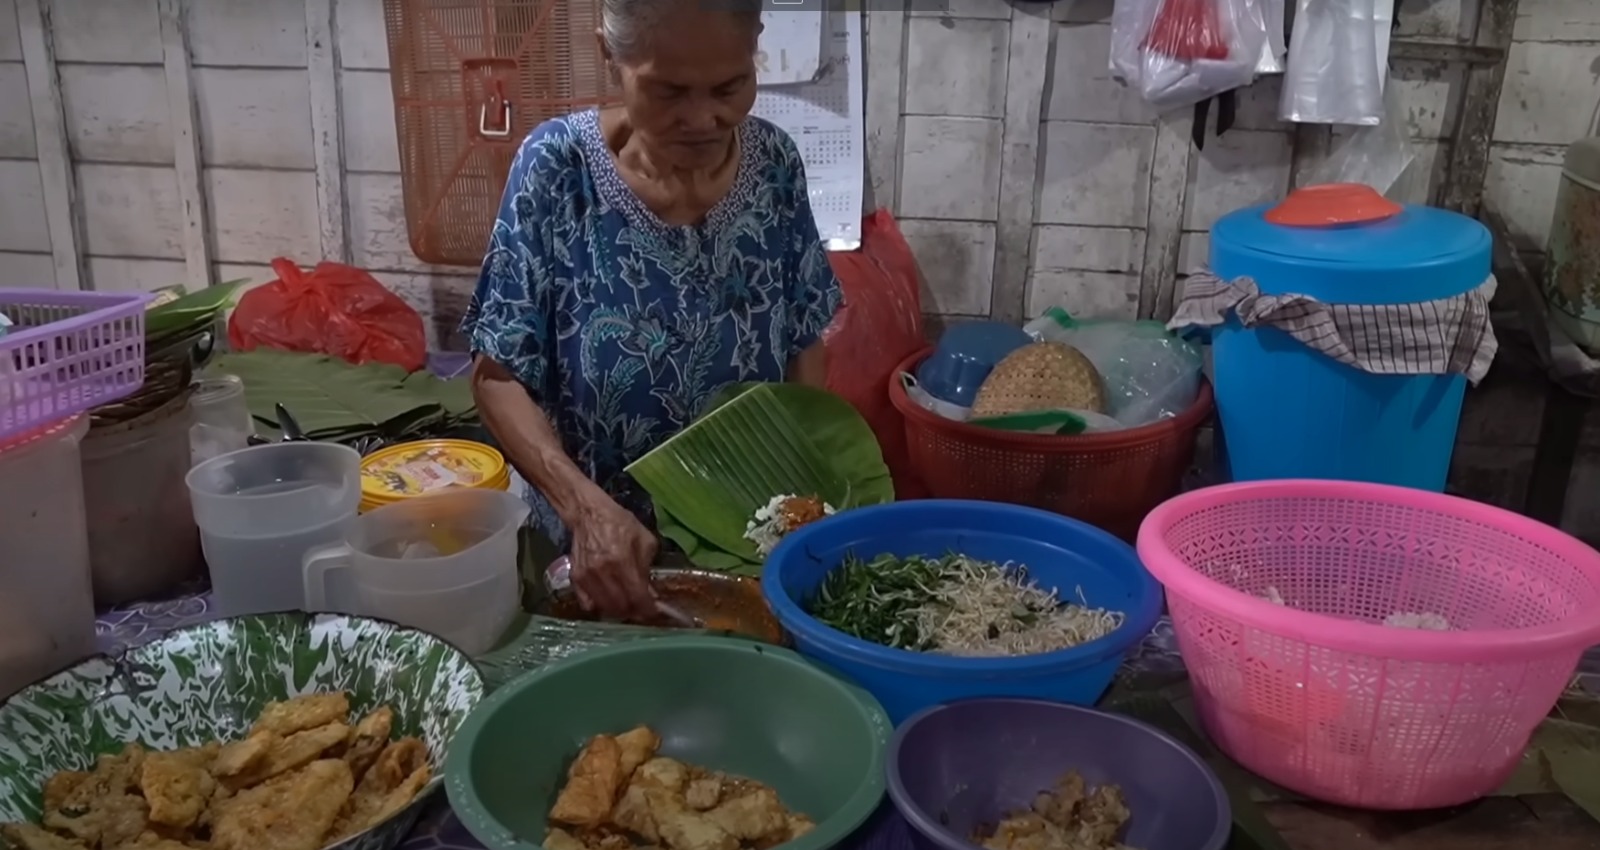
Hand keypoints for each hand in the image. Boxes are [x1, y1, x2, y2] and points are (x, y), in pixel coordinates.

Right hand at [568, 496, 658, 620]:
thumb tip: (651, 592)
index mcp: (623, 561)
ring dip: (619, 610)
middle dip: (635, 611)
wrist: (589, 514)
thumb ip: (648, 567)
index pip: (638, 597)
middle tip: (641, 608)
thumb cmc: (620, 524)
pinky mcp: (576, 578)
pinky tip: (608, 599)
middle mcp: (604, 572)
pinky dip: (599, 606)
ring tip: (627, 604)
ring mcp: (587, 577)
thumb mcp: (645, 540)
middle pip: (622, 607)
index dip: (648, 610)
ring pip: (606, 608)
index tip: (654, 611)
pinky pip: (587, 603)